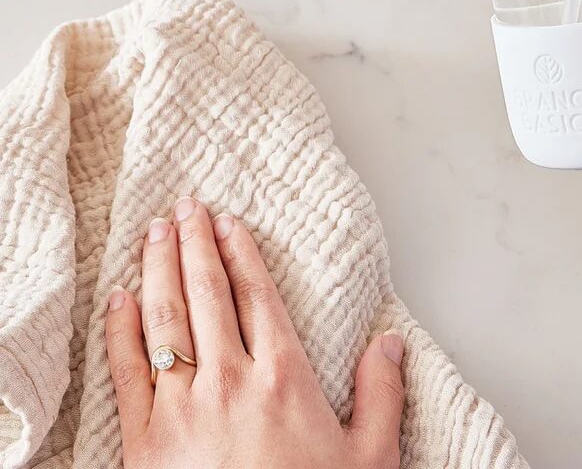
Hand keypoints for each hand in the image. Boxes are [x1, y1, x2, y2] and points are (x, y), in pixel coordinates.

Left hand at [105, 197, 403, 468]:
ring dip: (159, 268)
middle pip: (207, 293)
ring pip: (165, 318)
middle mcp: (229, 380)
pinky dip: (121, 327)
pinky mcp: (143, 440)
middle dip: (195, 243)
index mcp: (283, 377)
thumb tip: (392, 342)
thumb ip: (382, 394)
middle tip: (187, 207)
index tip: (229, 222)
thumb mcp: (370, 459)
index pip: (256, 296)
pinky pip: (127, 369)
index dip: (240, 253)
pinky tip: (120, 298)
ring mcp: (181, 408)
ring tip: (156, 232)